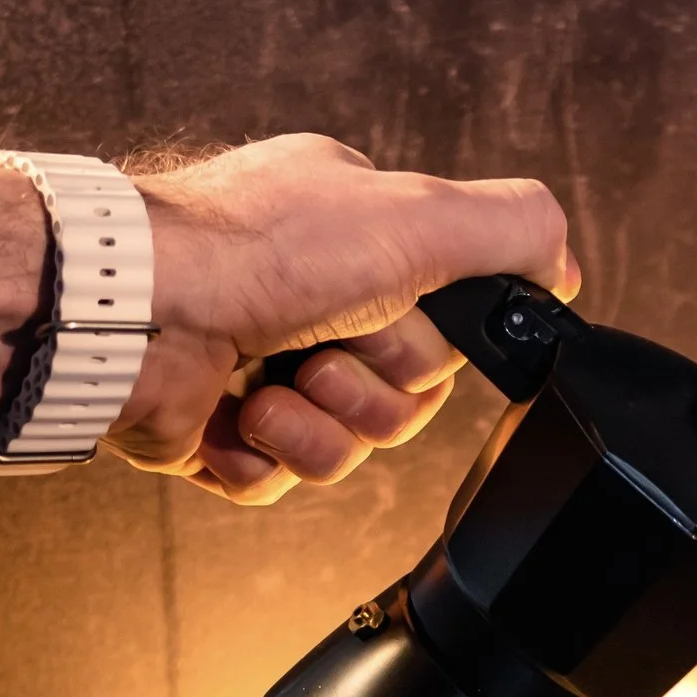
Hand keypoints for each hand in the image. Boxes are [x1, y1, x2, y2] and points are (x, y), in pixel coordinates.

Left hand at [112, 133, 578, 506]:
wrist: (132, 313)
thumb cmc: (254, 252)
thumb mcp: (417, 215)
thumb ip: (511, 232)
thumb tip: (563, 266)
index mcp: (352, 239)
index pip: (441, 324)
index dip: (428, 344)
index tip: (399, 321)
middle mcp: (305, 295)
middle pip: (402, 396)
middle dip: (370, 391)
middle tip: (322, 353)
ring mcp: (257, 362)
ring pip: (345, 446)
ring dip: (316, 428)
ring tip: (267, 389)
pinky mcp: (213, 426)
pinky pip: (277, 481)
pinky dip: (260, 460)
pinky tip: (232, 418)